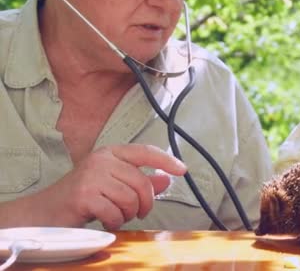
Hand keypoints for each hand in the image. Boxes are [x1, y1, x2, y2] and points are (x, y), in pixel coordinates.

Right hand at [38, 144, 186, 229]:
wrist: (43, 212)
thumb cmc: (82, 198)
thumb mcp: (113, 185)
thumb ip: (139, 181)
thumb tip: (167, 179)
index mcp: (110, 153)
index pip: (145, 151)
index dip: (166, 160)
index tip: (183, 170)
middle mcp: (101, 160)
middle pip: (141, 182)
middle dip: (145, 203)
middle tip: (139, 213)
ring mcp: (91, 176)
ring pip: (130, 198)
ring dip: (127, 214)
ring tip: (115, 214)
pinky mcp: (84, 195)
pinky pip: (115, 212)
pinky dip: (114, 222)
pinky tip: (104, 221)